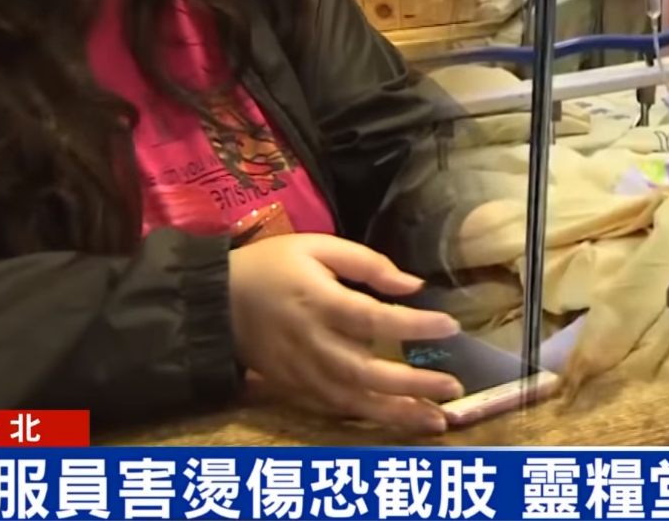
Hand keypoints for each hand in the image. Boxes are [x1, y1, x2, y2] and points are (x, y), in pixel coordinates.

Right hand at [227, 234, 463, 431]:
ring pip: (352, 400)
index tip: (450, 326)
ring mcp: (301, 372)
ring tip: (437, 421)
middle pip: (365, 372)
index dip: (412, 326)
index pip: (372, 319)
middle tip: (453, 389)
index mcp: (318, 301)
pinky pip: (334, 409)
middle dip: (412, 385)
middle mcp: (312, 342)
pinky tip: (400, 422)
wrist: (214, 302)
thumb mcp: (317, 247)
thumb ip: (368, 264)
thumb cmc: (271, 266)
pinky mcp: (294, 388)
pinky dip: (368, 418)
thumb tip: (414, 286)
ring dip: (396, 414)